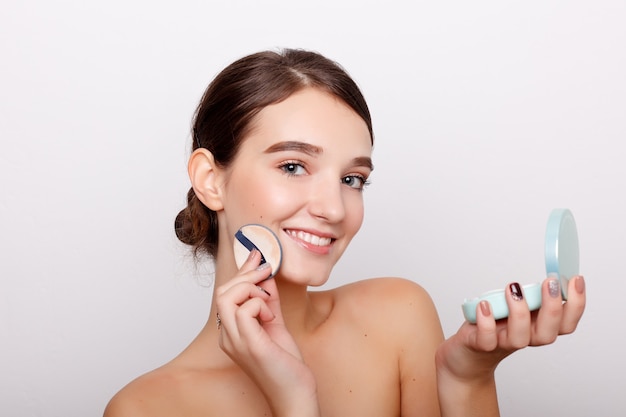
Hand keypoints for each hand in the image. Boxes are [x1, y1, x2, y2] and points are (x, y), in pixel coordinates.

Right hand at [215, 249, 318, 415]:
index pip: (226, 293)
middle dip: (246, 276)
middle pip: (222, 291)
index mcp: (231, 331)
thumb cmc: (285, 363)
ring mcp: (235, 341)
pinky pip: (245, 310)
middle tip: (267, 272)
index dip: (242, 271)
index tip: (257, 255)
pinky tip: (270, 316)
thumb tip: (265, 275)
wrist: (295, 393)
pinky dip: (260, 304)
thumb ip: (268, 300)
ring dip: (252, 290)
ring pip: (227, 297)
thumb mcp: (275, 323)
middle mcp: (228, 336)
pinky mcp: (250, 345)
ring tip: (269, 302)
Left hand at [437, 275, 585, 380]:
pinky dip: (486, 322)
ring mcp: (503, 343)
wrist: (468, 352)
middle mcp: (525, 338)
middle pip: (548, 333)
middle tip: (549, 282)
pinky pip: (487, 338)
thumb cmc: (495, 326)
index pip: (566, 324)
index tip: (576, 279)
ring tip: (512, 288)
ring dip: (519, 312)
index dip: (576, 304)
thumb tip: (548, 272)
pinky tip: (484, 305)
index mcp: (538, 327)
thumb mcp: (516, 307)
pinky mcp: (481, 345)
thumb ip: (531, 295)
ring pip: (520, 338)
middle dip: (553, 308)